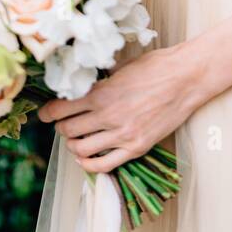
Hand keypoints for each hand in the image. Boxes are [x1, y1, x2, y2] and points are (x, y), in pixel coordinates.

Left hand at [36, 44, 199, 172]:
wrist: (187, 78)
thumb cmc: (157, 66)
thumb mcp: (122, 67)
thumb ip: (101, 81)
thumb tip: (83, 84)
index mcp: (102, 92)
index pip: (60, 109)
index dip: (47, 113)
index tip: (45, 114)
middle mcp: (108, 116)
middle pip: (68, 130)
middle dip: (61, 127)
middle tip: (63, 123)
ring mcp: (122, 134)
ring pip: (81, 149)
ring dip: (74, 145)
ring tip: (77, 139)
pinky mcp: (136, 147)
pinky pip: (104, 165)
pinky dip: (89, 165)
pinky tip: (87, 158)